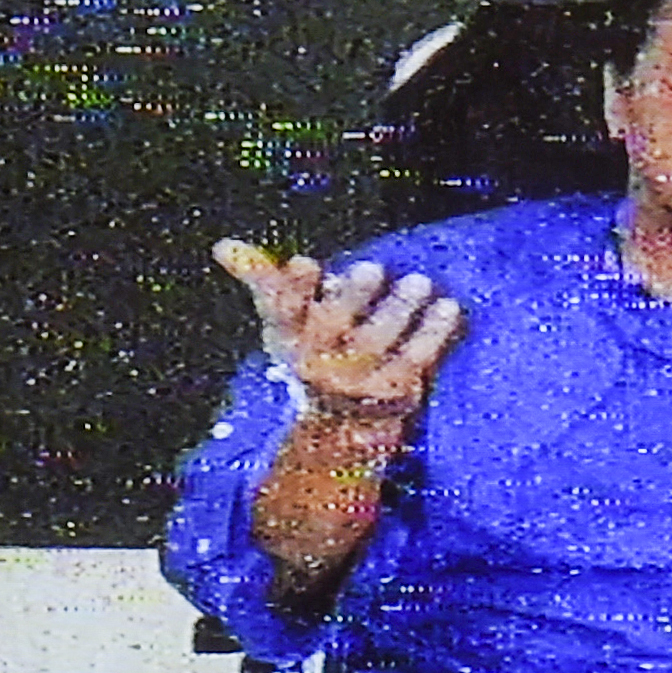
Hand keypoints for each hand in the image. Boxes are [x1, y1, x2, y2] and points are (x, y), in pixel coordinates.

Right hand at [216, 240, 464, 432]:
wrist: (340, 424)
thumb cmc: (314, 348)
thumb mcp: (285, 319)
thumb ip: (264, 279)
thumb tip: (223, 248)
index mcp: (287, 336)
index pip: (283, 310)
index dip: (295, 289)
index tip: (307, 264)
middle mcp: (316, 361)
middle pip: (333, 327)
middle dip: (352, 297)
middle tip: (372, 268)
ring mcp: (354, 381)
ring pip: (377, 342)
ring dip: (399, 310)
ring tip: (419, 282)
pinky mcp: (392, 392)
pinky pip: (414, 360)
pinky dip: (432, 333)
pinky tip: (448, 307)